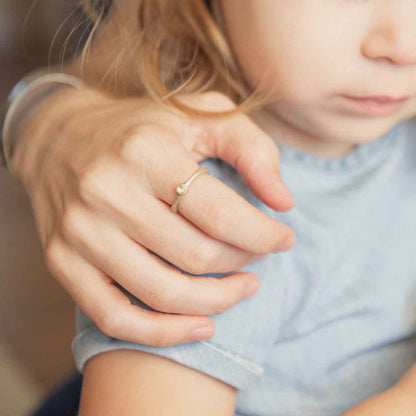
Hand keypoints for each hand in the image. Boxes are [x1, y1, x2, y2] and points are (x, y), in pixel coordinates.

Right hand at [10, 87, 295, 346]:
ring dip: (216, 302)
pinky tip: (201, 325)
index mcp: (146, 152)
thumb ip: (252, 149)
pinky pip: (116, 318)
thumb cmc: (142, 128)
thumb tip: (284, 203)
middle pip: (196, 256)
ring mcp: (80, 233)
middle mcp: (106, 193)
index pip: (219, 213)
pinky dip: (164, 334)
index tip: (284, 239)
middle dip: (243, 264)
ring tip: (242, 288)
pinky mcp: (62, 262)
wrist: (59, 138)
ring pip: (163, 294)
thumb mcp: (201, 115)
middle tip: (260, 260)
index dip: (263, 235)